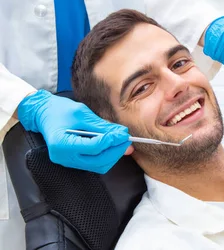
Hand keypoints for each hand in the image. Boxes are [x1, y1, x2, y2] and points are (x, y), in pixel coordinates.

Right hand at [17, 90, 132, 173]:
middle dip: (116, 151)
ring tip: (122, 143)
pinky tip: (113, 147)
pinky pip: (94, 164)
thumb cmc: (59, 110)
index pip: (93, 147)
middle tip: (127, 140)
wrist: (43, 113)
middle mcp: (64, 157)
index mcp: (62, 144)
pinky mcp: (73, 161)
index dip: (111, 141)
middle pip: (98, 161)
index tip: (123, 134)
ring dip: (113, 155)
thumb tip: (121, 133)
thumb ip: (101, 125)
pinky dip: (106, 156)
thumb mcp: (81, 113)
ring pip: (98, 165)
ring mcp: (68, 161)